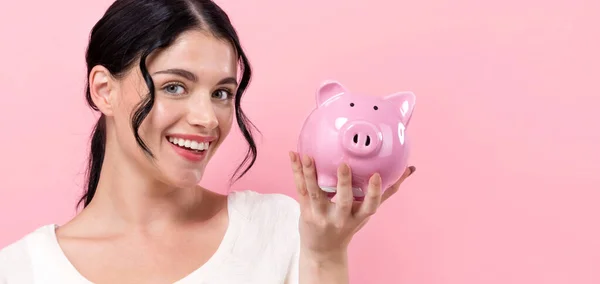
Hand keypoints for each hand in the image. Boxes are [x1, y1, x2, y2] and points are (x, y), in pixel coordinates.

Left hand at [288, 151, 414, 259]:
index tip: (376, 176)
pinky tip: (294, 154)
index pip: (369, 206)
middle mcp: (340, 217)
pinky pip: (300, 188)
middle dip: (344, 183)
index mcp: (358, 216)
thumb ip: (386, 191)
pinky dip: (296, 171)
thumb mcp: (366, 212)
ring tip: (308, 156)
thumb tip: (409, 170)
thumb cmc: (348, 225)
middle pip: (343, 200)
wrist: (322, 250)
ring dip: (311, 173)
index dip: (374, 192)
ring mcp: (321, 214)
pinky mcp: (305, 209)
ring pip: (316, 192)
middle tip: (345, 165)